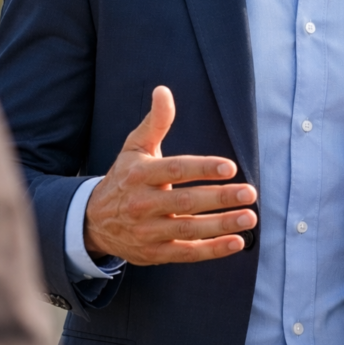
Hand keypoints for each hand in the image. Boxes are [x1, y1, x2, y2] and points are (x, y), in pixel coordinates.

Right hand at [84, 85, 257, 264]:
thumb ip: (155, 122)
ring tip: (249, 218)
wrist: (94, 221)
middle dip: (220, 198)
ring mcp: (148, 231)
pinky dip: (212, 250)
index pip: (175, 170)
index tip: (230, 167)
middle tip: (249, 193)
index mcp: (139, 174)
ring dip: (221, 225)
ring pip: (188, 229)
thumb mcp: (135, 147)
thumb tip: (164, 91)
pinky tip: (237, 242)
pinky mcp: (155, 253)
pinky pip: (186, 252)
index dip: (202, 168)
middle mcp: (142, 204)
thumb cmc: (125, 178)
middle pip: (185, 201)